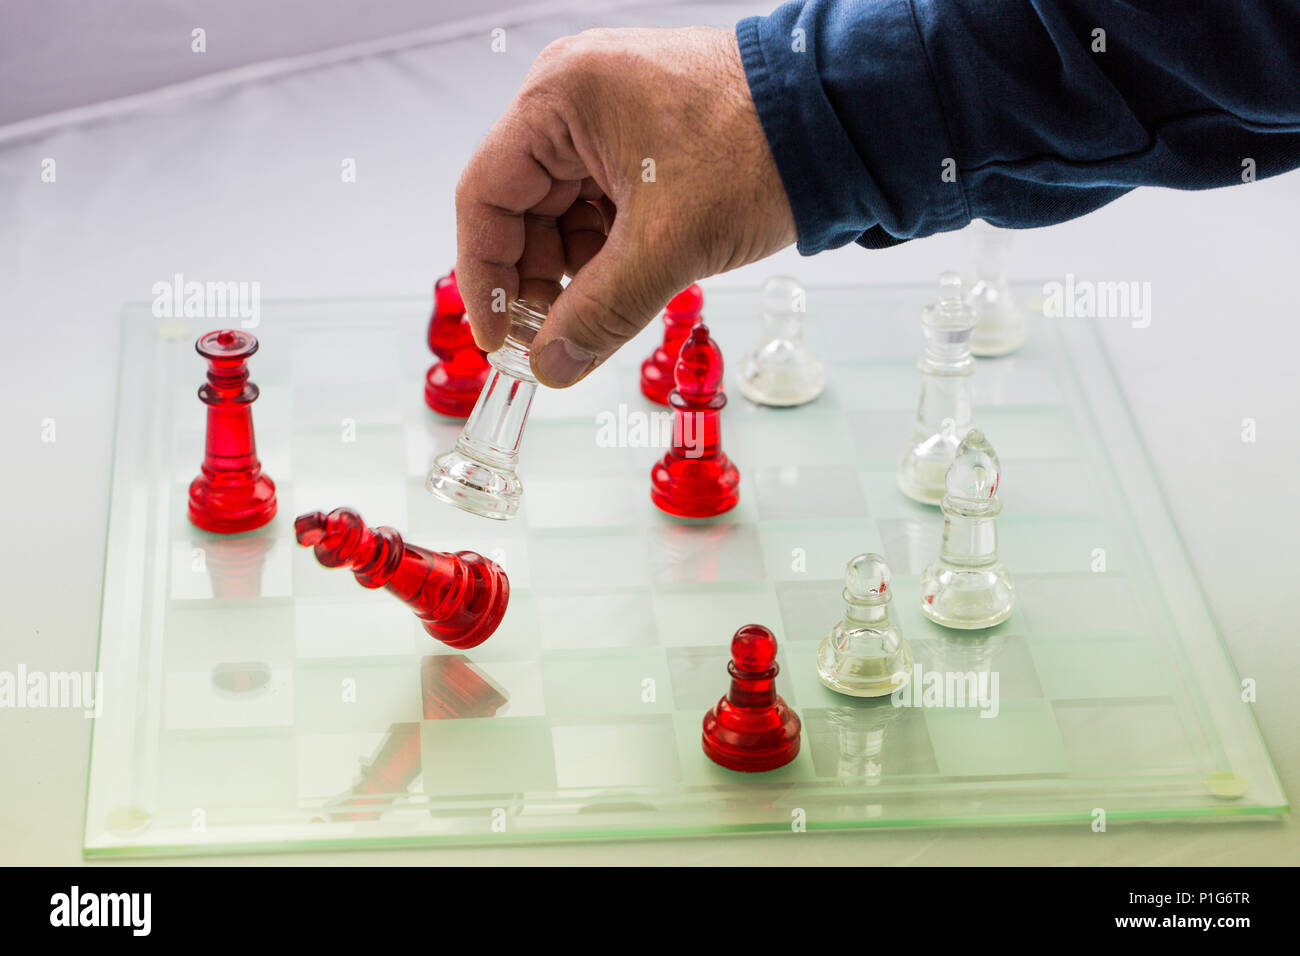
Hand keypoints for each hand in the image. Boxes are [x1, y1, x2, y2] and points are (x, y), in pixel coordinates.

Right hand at [455, 26, 796, 386]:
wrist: (843, 122)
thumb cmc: (761, 150)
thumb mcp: (668, 246)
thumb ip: (599, 313)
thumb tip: (551, 365)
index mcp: (560, 97)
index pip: (486, 196)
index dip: (486, 276)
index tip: (499, 336)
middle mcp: (575, 96)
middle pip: (522, 207)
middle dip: (539, 279)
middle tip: (556, 338)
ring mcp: (610, 113)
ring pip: (564, 211)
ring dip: (578, 270)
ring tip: (605, 311)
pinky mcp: (644, 135)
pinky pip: (602, 203)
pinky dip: (609, 250)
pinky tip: (630, 283)